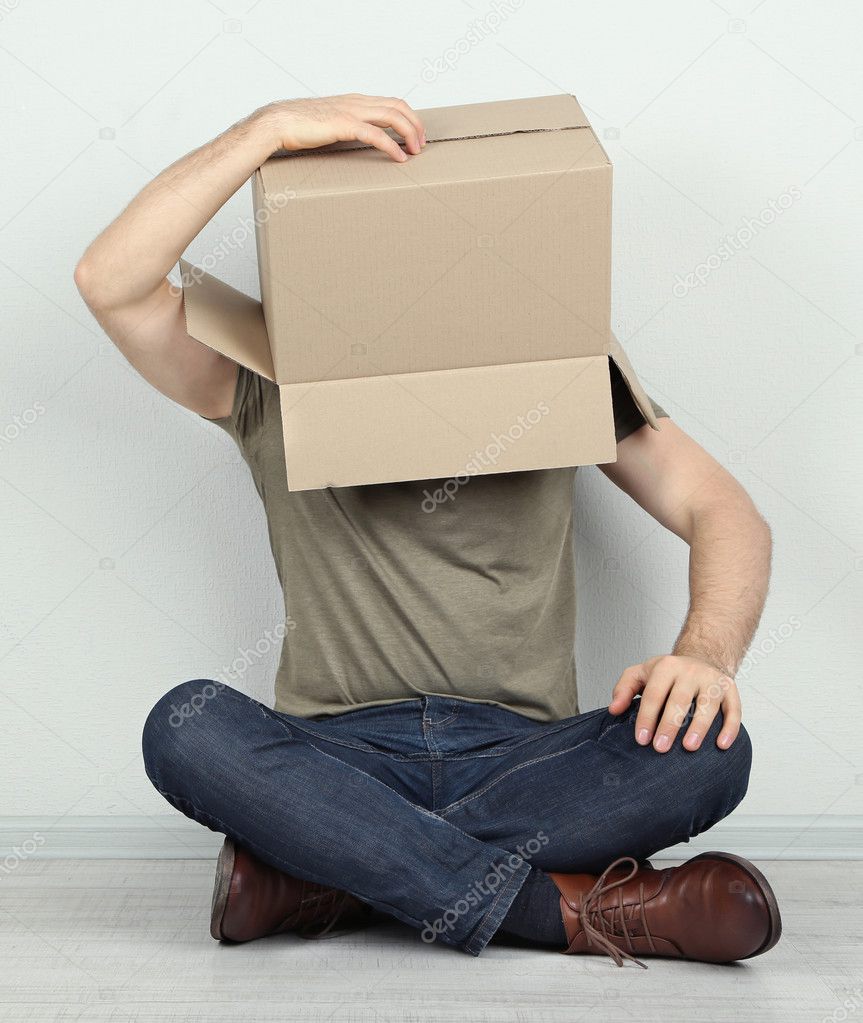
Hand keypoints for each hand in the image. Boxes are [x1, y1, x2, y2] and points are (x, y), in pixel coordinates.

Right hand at [251, 94, 425, 162]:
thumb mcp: (328, 124)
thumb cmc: (298, 126)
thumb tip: (355, 141)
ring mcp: (350, 111)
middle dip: (415, 124)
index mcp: (353, 100)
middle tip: (422, 143)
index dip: (408, 117)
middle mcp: (356, 102)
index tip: (416, 134)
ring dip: (409, 133)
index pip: (390, 102)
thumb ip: (345, 128)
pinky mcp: (344, 125)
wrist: (277, 122)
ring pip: (392, 116)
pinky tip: (399, 158)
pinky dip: (391, 146)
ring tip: (416, 150)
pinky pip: (376, 134)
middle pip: (397, 105)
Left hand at [608, 654, 741, 752]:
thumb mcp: (641, 673)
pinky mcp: (730, 689)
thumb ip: (624, 689)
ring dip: (699, 726)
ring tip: (689, 747)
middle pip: (679, 700)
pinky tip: (722, 745)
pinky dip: (730, 727)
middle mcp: (690, 671)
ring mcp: (712, 680)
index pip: (654, 694)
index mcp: (666, 667)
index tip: (641, 739)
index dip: (646, 717)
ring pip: (707, 704)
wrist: (702, 656)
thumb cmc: (668, 674)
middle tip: (660, 748)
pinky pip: (734, 709)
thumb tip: (614, 710)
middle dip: (669, 725)